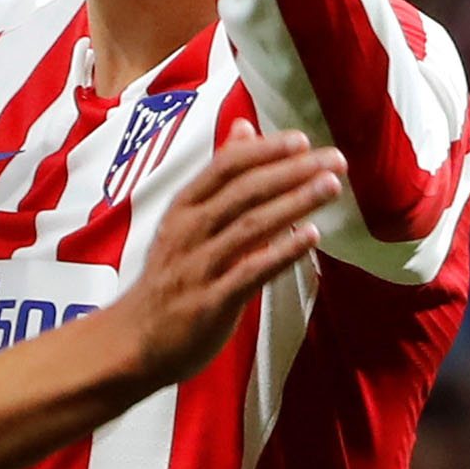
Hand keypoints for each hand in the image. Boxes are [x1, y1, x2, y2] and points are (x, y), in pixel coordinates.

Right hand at [118, 126, 344, 384]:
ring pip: (251, 225)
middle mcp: (189, 230)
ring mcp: (199, 265)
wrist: (133, 340)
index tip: (303, 140)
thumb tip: (245, 127)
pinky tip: (310, 236)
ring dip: (294, 203)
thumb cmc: (169, 278)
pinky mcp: (212, 301)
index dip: (265, 150)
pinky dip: (282, 251)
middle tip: (336, 159)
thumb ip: (219, 177)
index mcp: (184, 208)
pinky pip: (251, 270)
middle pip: (245, 190)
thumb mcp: (185, 220)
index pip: (226, 166)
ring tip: (331, 187)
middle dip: (293, 171)